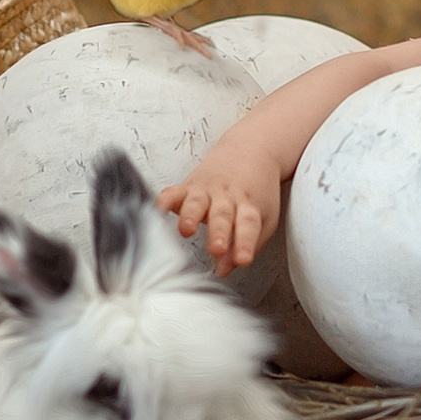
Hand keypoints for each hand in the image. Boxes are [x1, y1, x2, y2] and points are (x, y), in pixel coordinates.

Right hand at [159, 142, 284, 276]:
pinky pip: (173, 192)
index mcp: (250, 206)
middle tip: (216, 249)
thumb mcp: (263, 218)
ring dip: (190, 216)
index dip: (246, 243)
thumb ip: (246, 245)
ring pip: (197, 202)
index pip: (249, 225)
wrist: (251, 149)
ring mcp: (207, 189)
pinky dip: (163, 201)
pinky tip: (157, 212)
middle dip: (218, 233)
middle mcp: (228, 197)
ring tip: (186, 230)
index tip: (243, 259)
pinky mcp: (189, 185)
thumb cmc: (256, 191)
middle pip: (223, 216)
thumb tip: (224, 270)